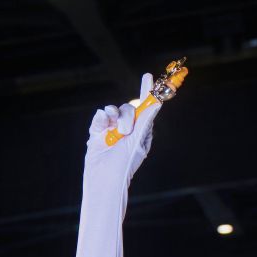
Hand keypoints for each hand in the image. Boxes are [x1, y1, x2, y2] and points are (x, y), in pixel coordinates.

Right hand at [84, 72, 162, 187]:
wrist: (103, 179)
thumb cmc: (124, 164)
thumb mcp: (137, 140)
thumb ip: (145, 120)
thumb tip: (157, 102)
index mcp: (142, 132)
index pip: (146, 108)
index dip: (147, 92)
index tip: (148, 77)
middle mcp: (128, 129)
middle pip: (129, 107)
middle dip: (127, 115)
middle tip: (125, 131)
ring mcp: (112, 130)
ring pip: (114, 109)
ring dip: (114, 117)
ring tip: (113, 132)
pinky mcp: (98, 132)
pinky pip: (101, 116)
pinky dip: (101, 119)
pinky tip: (101, 128)